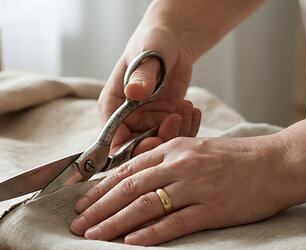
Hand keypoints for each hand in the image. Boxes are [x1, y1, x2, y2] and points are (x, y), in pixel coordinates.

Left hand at [70, 134, 292, 245]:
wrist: (280, 163)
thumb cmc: (238, 159)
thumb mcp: (197, 148)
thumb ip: (167, 159)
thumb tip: (136, 175)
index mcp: (174, 150)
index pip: (127, 171)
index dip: (100, 189)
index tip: (81, 205)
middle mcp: (179, 166)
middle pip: (128, 189)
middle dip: (98, 209)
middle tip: (77, 225)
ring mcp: (196, 187)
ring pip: (145, 206)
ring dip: (114, 223)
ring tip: (93, 237)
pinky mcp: (213, 209)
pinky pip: (176, 222)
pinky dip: (151, 233)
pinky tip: (131, 243)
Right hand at [100, 24, 198, 154]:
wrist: (172, 41)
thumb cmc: (152, 43)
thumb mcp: (146, 57)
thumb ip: (141, 76)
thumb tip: (134, 92)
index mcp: (112, 108)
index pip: (113, 142)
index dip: (130, 150)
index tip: (153, 141)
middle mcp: (127, 120)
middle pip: (137, 151)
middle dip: (158, 142)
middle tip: (175, 121)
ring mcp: (147, 123)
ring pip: (160, 146)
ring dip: (177, 132)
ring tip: (186, 106)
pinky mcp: (166, 122)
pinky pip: (176, 136)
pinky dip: (188, 127)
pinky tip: (193, 109)